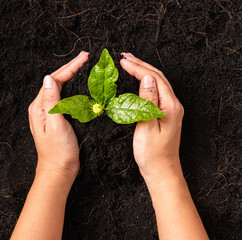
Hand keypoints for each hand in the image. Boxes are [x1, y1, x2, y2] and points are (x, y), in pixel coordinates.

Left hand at [28, 52, 88, 183]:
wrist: (60, 170)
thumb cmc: (58, 151)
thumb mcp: (56, 124)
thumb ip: (52, 101)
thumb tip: (49, 78)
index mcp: (40, 106)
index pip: (55, 80)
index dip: (70, 67)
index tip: (84, 58)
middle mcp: (43, 107)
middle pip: (57, 81)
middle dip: (72, 68)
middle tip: (86, 57)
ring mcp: (50, 112)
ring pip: (62, 88)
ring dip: (73, 76)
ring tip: (85, 67)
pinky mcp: (58, 118)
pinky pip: (66, 98)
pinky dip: (75, 88)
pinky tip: (82, 86)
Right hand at [120, 53, 184, 181]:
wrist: (162, 171)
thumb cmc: (153, 154)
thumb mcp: (147, 126)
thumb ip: (148, 101)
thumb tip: (147, 78)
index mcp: (170, 107)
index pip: (154, 78)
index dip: (138, 67)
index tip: (123, 61)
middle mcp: (174, 105)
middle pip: (158, 77)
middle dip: (141, 65)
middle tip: (124, 57)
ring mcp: (171, 109)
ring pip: (158, 83)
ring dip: (144, 71)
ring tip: (130, 63)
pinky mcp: (167, 114)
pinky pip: (157, 92)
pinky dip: (146, 83)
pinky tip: (139, 81)